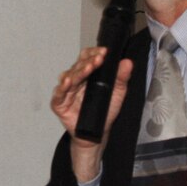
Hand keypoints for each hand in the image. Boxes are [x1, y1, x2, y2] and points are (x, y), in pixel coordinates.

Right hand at [51, 47, 132, 180]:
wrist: (97, 133)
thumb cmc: (104, 111)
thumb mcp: (117, 93)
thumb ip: (122, 78)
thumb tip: (127, 62)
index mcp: (87, 74)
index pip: (87, 58)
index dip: (93, 53)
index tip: (104, 52)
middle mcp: (75, 80)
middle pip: (78, 66)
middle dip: (88, 61)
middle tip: (99, 60)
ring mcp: (66, 91)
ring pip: (69, 77)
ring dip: (79, 71)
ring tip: (88, 68)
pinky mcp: (59, 104)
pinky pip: (58, 94)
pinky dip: (62, 88)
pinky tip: (68, 82)